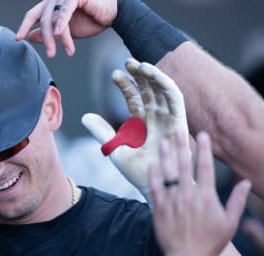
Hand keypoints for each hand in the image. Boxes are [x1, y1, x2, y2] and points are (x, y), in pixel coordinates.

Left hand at [15, 0, 116, 56]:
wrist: (113, 14)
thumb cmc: (91, 20)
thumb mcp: (66, 31)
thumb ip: (49, 33)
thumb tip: (31, 37)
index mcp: (51, 6)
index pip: (33, 14)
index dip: (24, 26)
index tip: (17, 39)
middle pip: (43, 19)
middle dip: (45, 39)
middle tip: (51, 55)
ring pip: (53, 18)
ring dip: (56, 37)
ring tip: (61, 52)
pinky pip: (65, 10)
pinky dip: (61, 23)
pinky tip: (59, 34)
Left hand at [82, 58, 187, 200]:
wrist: (155, 185)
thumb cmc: (138, 172)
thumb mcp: (115, 149)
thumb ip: (101, 132)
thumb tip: (84, 116)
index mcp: (141, 124)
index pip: (134, 98)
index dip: (126, 85)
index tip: (114, 74)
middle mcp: (156, 119)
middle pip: (149, 90)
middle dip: (139, 75)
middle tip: (127, 62)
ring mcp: (168, 119)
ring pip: (162, 90)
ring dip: (152, 76)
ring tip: (139, 65)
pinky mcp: (180, 121)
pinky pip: (175, 98)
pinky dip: (165, 84)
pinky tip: (153, 74)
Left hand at [150, 131, 250, 255]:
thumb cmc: (211, 243)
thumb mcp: (230, 223)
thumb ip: (237, 200)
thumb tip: (246, 182)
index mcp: (206, 197)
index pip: (204, 166)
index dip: (203, 149)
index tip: (201, 135)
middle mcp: (187, 195)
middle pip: (183, 165)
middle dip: (181, 145)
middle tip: (178, 130)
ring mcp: (171, 202)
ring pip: (166, 173)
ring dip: (165, 155)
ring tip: (163, 141)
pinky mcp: (158, 209)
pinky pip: (154, 188)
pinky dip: (153, 175)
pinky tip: (152, 163)